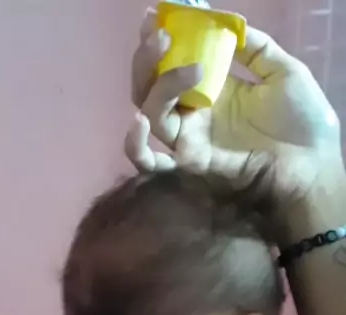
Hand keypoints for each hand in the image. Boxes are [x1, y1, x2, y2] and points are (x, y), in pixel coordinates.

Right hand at [126, 10, 341, 209]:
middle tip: (161, 35)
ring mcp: (189, 139)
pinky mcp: (191, 161)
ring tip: (189, 67)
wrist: (313, 163)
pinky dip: (136, 142)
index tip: (157, 16)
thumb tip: (228, 25)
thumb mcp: (283, 71)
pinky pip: (150, 159)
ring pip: (148, 110)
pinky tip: (142, 121)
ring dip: (158, 83)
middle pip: (149, 85)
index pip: (171, 63)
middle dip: (147, 57)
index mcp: (212, 90)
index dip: (159, 40)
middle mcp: (194, 113)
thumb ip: (255, 47)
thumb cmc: (303, 121)